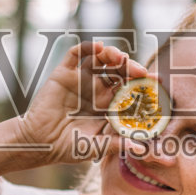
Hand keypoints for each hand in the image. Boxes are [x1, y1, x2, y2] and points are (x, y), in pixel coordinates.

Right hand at [15, 40, 150, 165]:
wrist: (39, 142)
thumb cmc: (69, 147)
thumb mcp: (95, 146)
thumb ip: (116, 144)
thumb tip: (140, 147)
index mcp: (109, 105)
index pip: (130, 89)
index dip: (143, 84)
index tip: (156, 81)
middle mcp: (98, 89)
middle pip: (119, 71)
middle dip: (131, 68)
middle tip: (139, 71)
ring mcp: (82, 79)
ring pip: (101, 59)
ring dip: (112, 54)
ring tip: (120, 57)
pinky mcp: (64, 73)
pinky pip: (75, 54)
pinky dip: (86, 48)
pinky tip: (97, 47)